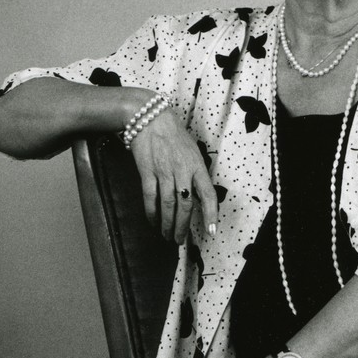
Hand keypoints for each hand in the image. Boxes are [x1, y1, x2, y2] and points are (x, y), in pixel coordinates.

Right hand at [129, 108, 217, 243]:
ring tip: (167, 235)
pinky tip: (153, 222)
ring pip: (167, 206)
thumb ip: (195, 173)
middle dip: (183, 226)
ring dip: (167, 224)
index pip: (208, 194)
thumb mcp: (193, 151)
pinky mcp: (147, 172)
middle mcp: (182, 171)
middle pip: (185, 205)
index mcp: (197, 166)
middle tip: (180, 240)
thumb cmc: (174, 134)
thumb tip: (197, 196)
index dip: (210, 214)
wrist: (150, 117)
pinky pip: (150, 198)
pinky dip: (151, 213)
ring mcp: (164, 172)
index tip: (211, 231)